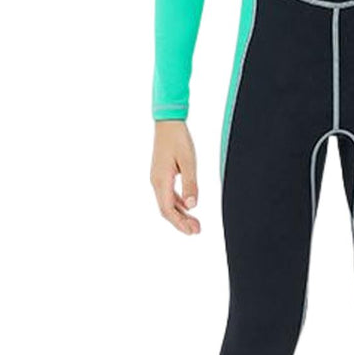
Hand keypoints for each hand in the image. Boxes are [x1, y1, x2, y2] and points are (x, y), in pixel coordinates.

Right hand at [150, 120, 199, 234]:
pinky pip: (168, 194)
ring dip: (181, 214)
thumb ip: (190, 184)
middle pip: (166, 210)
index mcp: (161, 180)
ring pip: (167, 203)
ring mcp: (158, 178)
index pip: (168, 209)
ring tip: (195, 223)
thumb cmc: (178, 139)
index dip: (180, 223)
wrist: (168, 123)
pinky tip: (189, 207)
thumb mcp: (189, 162)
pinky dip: (178, 203)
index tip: (192, 231)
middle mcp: (156, 182)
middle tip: (197, 231)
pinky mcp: (161, 174)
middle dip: (181, 222)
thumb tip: (193, 206)